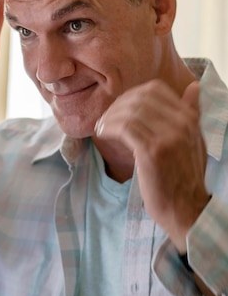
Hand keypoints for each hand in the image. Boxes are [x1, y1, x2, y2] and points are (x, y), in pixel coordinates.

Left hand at [95, 80, 210, 250]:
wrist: (186, 208)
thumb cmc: (184, 177)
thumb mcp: (194, 140)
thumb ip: (191, 113)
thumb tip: (193, 87)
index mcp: (190, 118)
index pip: (155, 89)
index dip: (131, 95)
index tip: (119, 109)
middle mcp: (182, 123)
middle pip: (139, 98)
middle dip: (117, 106)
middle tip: (106, 119)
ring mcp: (168, 137)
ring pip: (130, 112)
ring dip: (110, 117)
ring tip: (101, 128)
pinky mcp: (152, 151)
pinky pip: (124, 128)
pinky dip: (109, 128)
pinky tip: (102, 134)